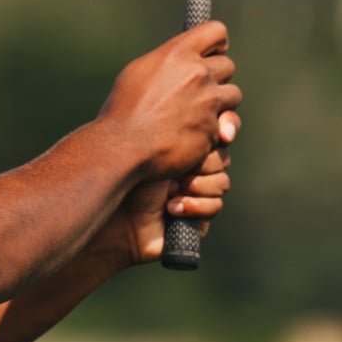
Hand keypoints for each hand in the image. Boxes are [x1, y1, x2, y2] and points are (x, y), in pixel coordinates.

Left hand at [94, 112, 238, 267]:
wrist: (117, 214)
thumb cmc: (130, 173)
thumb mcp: (159, 144)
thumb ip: (187, 127)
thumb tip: (225, 128)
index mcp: (180, 140)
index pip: (217, 130)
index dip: (224, 130)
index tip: (223, 135)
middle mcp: (189, 164)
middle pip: (223, 157)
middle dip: (204, 164)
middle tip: (179, 170)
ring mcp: (194, 190)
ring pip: (221, 183)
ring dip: (196, 188)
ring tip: (170, 193)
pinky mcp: (197, 215)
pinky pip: (214, 206)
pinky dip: (194, 207)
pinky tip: (171, 209)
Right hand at [96, 22, 239, 181]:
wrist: (125, 147)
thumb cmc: (125, 108)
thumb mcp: (140, 71)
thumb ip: (169, 62)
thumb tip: (187, 60)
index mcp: (177, 53)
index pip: (216, 32)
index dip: (217, 44)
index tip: (212, 54)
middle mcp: (198, 73)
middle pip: (228, 66)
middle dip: (217, 77)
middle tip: (198, 90)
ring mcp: (209, 102)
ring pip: (233, 96)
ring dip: (220, 103)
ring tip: (196, 113)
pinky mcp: (215, 129)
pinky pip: (225, 126)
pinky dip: (213, 130)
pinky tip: (191, 135)